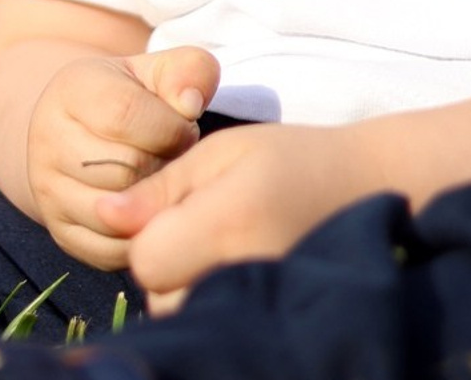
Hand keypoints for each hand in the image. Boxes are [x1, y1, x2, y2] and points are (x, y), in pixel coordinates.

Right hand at [25, 45, 219, 267]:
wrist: (79, 134)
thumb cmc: (132, 98)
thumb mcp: (157, 71)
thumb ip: (187, 70)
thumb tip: (190, 104)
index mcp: (72, 89)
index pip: (125, 114)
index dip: (170, 127)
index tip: (184, 128)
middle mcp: (48, 139)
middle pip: (123, 168)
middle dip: (164, 166)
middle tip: (175, 159)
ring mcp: (49, 189)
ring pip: (116, 213)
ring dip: (154, 202)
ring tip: (162, 180)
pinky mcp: (60, 232)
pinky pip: (110, 250)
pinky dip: (141, 235)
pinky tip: (151, 209)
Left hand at [97, 121, 378, 312]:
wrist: (366, 187)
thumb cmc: (290, 157)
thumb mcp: (221, 152)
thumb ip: (161, 186)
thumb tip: (104, 215)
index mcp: (229, 222)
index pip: (146, 258)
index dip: (146, 232)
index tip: (175, 206)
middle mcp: (245, 273)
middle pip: (160, 293)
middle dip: (165, 260)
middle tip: (203, 222)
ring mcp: (262, 301)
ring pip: (182, 312)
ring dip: (185, 282)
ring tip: (220, 242)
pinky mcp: (272, 318)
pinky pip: (213, 318)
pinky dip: (210, 296)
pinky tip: (233, 264)